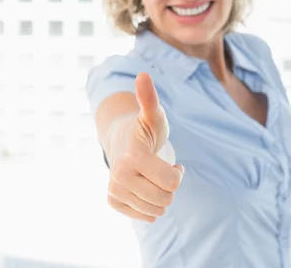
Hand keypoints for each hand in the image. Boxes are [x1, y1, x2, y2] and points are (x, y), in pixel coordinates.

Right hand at [107, 72, 183, 222]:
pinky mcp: (113, 201)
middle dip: (171, 186)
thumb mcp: (154, 115)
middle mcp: (119, 177)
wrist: (122, 142)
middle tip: (164, 170)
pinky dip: (150, 205)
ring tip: (154, 178)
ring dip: (162, 196)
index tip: (174, 163)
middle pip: (165, 199)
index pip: (171, 183)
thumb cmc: (145, 130)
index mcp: (132, 158)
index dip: (178, 173)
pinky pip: (146, 216)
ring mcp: (114, 190)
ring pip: (157, 210)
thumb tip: (143, 75)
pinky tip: (145, 188)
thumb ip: (150, 99)